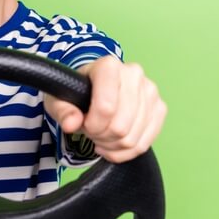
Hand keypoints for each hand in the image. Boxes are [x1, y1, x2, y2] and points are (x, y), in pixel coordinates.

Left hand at [44, 56, 166, 162]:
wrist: (93, 89)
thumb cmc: (76, 93)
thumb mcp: (58, 100)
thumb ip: (62, 111)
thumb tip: (72, 124)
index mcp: (108, 66)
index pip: (106, 107)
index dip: (92, 125)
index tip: (83, 124)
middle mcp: (134, 74)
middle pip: (120, 126)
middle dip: (101, 136)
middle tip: (91, 130)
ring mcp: (150, 91)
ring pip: (132, 138)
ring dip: (112, 145)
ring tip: (101, 136)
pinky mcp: (159, 108)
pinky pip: (145, 143)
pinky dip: (126, 152)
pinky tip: (113, 145)